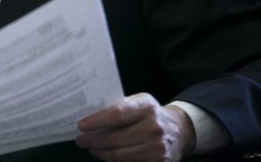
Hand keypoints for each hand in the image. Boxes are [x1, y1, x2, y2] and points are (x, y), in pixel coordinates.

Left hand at [75, 93, 195, 161]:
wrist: (180, 130)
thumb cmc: (151, 114)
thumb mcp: (139, 103)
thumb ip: (119, 107)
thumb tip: (89, 116)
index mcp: (146, 106)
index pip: (117, 114)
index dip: (97, 121)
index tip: (81, 126)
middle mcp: (153, 127)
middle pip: (115, 138)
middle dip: (93, 140)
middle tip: (80, 140)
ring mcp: (157, 147)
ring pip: (119, 155)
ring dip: (100, 152)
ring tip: (91, 148)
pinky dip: (113, 160)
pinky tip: (105, 155)